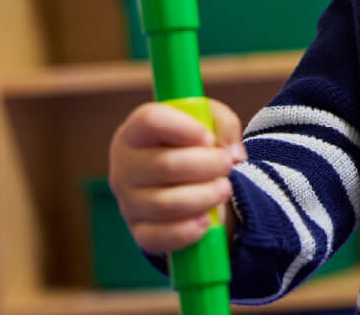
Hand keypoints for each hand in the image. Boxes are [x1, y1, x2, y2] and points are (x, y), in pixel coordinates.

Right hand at [108, 99, 245, 253]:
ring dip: (204, 197)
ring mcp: (128, 202)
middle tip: (228, 164)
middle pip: (164, 166)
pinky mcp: (138, 231)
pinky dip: (186, 232)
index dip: (183, 128)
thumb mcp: (208, 122)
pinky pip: (157, 238)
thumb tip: (233, 154)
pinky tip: (205, 220)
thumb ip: (223, 124)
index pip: (149, 121)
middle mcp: (125, 166)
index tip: (209, 138)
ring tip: (224, 188)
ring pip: (165, 204)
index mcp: (136, 132)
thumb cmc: (191, 144)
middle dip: (207, 165)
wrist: (181, 180)